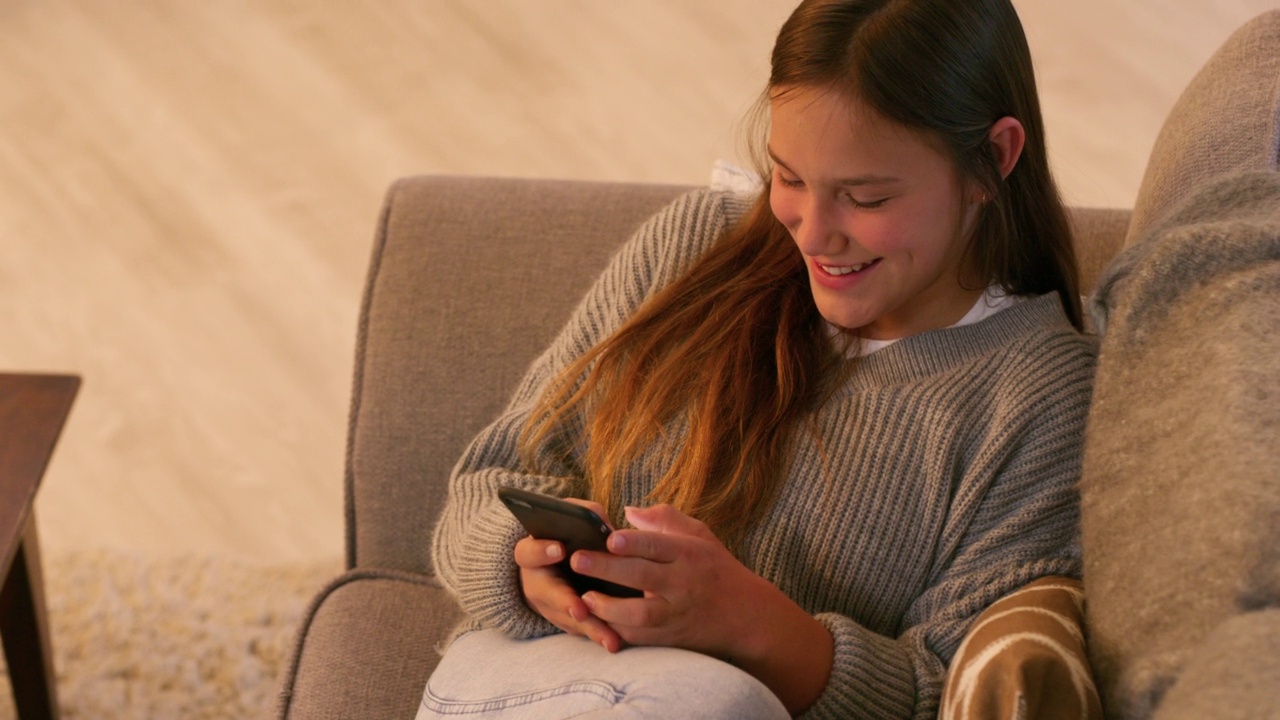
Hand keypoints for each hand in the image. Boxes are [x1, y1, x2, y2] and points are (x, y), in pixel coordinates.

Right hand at [513, 498, 622, 652]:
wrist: (552, 564)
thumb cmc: (566, 534)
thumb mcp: (569, 520)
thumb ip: (584, 515)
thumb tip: (603, 523)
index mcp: (531, 554)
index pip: (528, 552)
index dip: (542, 551)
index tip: (559, 549)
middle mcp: (535, 583)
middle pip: (547, 595)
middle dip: (565, 602)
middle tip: (579, 609)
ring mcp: (549, 606)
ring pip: (568, 619)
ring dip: (589, 629)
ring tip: (609, 639)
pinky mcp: (565, 621)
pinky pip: (581, 631)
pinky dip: (598, 636)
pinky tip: (616, 642)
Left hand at [571, 503, 833, 714]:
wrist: (745, 616)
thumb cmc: (716, 568)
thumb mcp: (699, 535)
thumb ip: (665, 519)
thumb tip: (629, 511)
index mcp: (688, 554)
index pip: (658, 545)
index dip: (633, 541)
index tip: (609, 537)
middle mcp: (682, 583)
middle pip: (642, 576)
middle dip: (608, 569)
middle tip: (577, 560)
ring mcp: (675, 613)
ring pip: (640, 613)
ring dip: (609, 607)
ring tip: (584, 597)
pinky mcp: (669, 637)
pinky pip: (640, 637)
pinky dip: (616, 631)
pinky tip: (594, 621)